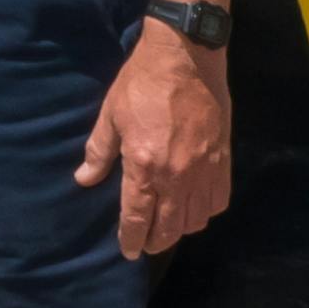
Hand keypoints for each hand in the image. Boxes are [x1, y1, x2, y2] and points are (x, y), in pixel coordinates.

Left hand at [80, 25, 231, 259]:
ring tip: (169, 224)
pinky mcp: (224, 160)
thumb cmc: (142, 83)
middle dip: (155, 241)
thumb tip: (84, 180)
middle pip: (168, 228)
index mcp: (144, 166)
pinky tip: (194, 206)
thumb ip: (99, 151)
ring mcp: (204, 170)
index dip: (132, 240)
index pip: (138, 219)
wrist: (186, 56)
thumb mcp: (111, 114)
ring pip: (195, 220)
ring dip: (180, 229)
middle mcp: (176, 176)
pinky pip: (218, 202)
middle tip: (146, 241)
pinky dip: (205, 212)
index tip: (128, 251)